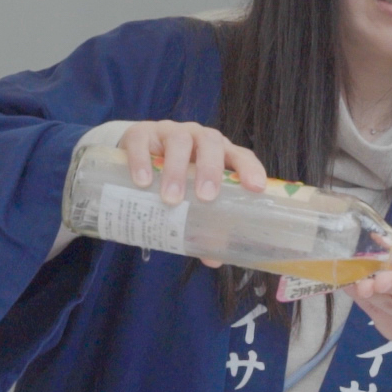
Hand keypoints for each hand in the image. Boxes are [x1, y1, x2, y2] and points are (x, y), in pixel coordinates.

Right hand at [118, 120, 266, 266]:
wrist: (135, 153)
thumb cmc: (175, 177)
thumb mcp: (190, 196)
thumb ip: (203, 224)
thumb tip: (213, 259)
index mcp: (219, 152)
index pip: (241, 155)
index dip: (250, 169)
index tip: (256, 188)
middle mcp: (197, 137)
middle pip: (211, 143)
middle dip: (211, 170)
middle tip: (206, 197)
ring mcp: (168, 132)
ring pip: (179, 141)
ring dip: (177, 170)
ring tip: (171, 199)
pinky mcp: (140, 134)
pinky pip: (142, 142)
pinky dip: (142, 161)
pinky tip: (142, 182)